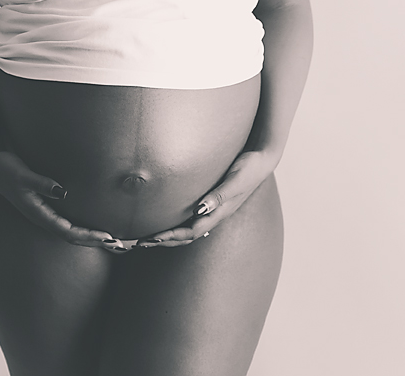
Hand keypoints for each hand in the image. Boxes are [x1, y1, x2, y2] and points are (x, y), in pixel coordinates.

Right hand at [0, 146, 135, 251]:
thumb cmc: (6, 168)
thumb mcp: (23, 175)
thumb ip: (41, 183)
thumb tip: (62, 191)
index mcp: (38, 214)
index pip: (69, 232)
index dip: (89, 236)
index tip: (108, 237)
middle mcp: (42, 217)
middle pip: (72, 236)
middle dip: (94, 240)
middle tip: (118, 243)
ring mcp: (43, 212)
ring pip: (69, 230)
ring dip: (88, 235)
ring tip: (109, 238)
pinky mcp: (44, 205)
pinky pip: (65, 220)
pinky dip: (80, 225)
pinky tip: (90, 222)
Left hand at [136, 150, 275, 248]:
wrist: (262, 159)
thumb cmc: (249, 168)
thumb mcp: (236, 179)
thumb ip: (220, 194)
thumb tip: (201, 209)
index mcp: (220, 212)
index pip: (191, 231)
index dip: (171, 236)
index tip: (152, 238)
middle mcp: (215, 213)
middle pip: (187, 235)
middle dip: (165, 241)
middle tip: (142, 243)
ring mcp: (215, 208)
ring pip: (189, 228)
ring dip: (170, 235)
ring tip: (150, 237)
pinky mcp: (213, 200)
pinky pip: (193, 217)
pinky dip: (179, 224)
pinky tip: (170, 221)